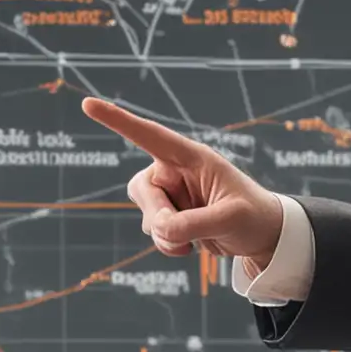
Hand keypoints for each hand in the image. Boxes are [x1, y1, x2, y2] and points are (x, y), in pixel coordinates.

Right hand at [80, 99, 283, 268]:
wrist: (262, 237)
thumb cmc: (254, 216)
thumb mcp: (231, 218)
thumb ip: (195, 223)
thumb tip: (161, 231)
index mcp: (192, 157)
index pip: (150, 135)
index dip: (119, 120)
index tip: (87, 104)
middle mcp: (175, 171)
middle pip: (143, 189)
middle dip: (159, 215)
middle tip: (181, 232)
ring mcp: (170, 195)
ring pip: (147, 216)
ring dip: (166, 235)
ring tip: (198, 239)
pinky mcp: (170, 217)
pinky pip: (154, 232)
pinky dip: (168, 245)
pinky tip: (191, 247)